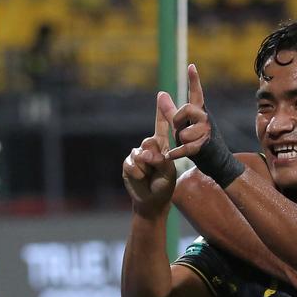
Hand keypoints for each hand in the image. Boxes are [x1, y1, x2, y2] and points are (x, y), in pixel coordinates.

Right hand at [122, 92, 179, 217]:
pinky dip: (138, 173)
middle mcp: (149, 148)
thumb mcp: (168, 172)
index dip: (161, 112)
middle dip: (154, 156)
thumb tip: (143, 154)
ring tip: (150, 175)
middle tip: (156, 167)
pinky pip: (132, 164)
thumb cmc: (164, 185)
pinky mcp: (128, 163)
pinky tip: (140, 178)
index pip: (162, 126)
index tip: (162, 95)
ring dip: (147, 167)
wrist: (152, 201)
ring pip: (141, 153)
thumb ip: (159, 160)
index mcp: (163, 147)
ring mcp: (137, 155)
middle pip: (150, 141)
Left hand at [161, 63, 244, 185]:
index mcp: (200, 112)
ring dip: (179, 140)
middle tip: (180, 128)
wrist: (218, 162)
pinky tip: (170, 156)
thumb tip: (161, 93)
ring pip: (183, 132)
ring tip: (186, 144)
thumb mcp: (183, 124)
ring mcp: (205, 133)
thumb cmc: (198, 141)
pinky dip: (175, 153)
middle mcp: (205, 120)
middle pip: (186, 109)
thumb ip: (171, 110)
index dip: (194, 80)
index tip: (191, 66)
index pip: (196, 94)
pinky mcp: (202, 148)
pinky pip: (183, 148)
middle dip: (178, 119)